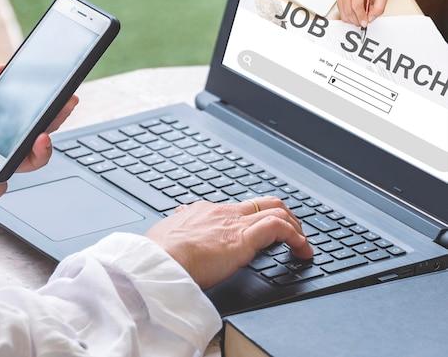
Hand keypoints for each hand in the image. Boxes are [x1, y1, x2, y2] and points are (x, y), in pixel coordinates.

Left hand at [0, 65, 77, 213]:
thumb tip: (4, 66)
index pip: (32, 113)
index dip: (51, 106)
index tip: (66, 95)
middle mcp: (3, 143)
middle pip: (40, 136)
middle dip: (56, 123)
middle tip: (63, 109)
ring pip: (31, 163)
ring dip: (40, 152)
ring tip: (38, 141)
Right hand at [145, 197, 312, 289]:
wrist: (160, 260)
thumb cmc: (160, 253)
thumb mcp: (166, 235)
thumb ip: (176, 228)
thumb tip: (175, 223)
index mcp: (204, 212)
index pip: (237, 209)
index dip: (254, 219)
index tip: (260, 233)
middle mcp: (222, 212)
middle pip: (263, 203)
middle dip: (283, 215)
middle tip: (292, 232)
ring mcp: (235, 223)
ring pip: (277, 210)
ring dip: (295, 228)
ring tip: (302, 245)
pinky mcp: (244, 238)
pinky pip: (279, 228)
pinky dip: (296, 238)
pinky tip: (302, 251)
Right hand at [337, 0, 386, 27]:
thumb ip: (379, 8)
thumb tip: (370, 18)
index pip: (356, 4)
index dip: (361, 16)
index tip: (365, 22)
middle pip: (349, 11)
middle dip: (357, 20)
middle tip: (363, 23)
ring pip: (345, 15)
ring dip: (353, 21)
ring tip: (360, 20)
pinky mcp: (339, 2)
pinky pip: (342, 15)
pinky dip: (349, 19)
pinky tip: (355, 17)